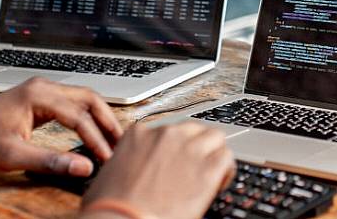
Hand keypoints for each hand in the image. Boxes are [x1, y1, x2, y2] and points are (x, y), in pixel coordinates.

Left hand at [0, 77, 122, 176]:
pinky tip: (93, 132)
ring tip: (113, 140)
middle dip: (108, 121)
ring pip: (83, 99)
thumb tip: (83, 168)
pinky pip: (72, 104)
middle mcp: (43, 87)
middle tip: (121, 144)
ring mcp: (41, 91)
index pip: (79, 116)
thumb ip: (50, 161)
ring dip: (100, 118)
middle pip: (89, 99)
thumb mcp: (12, 156)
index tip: (106, 159)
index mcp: (38, 95)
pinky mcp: (39, 99)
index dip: (96, 139)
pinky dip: (87, 117)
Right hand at [81, 121, 235, 218]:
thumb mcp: (111, 175)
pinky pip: (226, 158)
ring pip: (214, 137)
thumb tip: (134, 174)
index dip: (173, 148)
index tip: (174, 162)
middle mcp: (165, 135)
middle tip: (195, 167)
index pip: (166, 131)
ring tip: (211, 173)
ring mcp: (188, 148)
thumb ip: (129, 164)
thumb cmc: (109, 207)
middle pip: (192, 129)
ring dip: (213, 153)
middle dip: (196, 146)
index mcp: (138, 134)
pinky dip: (225, 170)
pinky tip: (219, 183)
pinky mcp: (206, 167)